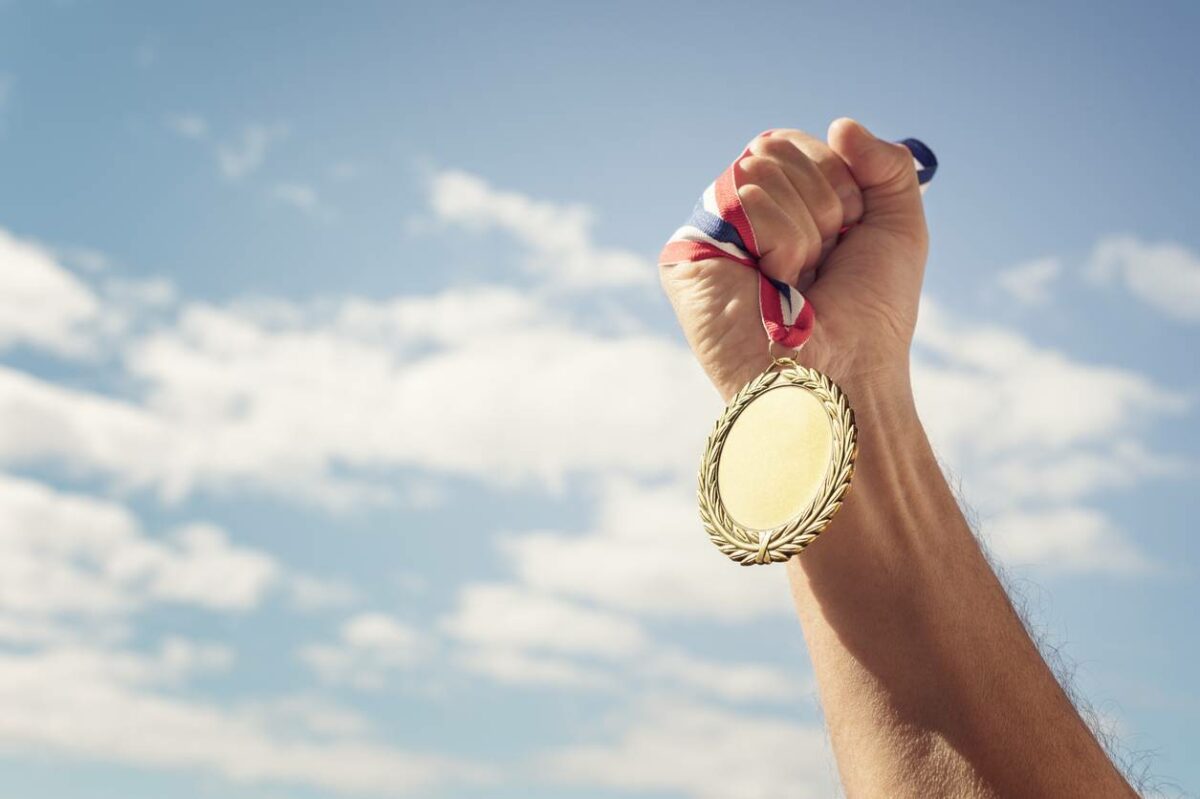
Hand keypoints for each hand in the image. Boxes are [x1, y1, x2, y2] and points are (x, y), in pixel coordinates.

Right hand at [660, 119, 928, 401]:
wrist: (847, 374)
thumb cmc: (870, 318)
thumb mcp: (900, 228)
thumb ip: (887, 166)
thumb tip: (839, 125)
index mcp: (781, 208)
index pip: (795, 143)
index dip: (836, 180)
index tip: (847, 235)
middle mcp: (740, 219)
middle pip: (774, 147)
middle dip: (821, 202)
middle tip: (822, 265)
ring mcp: (710, 237)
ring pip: (759, 171)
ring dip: (803, 231)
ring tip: (797, 283)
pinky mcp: (684, 258)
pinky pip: (740, 201)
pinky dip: (778, 241)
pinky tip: (773, 286)